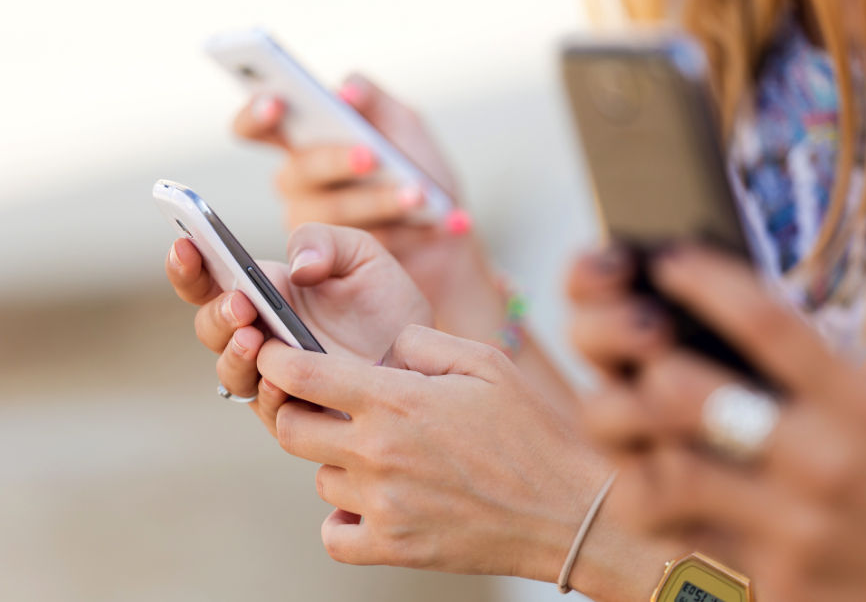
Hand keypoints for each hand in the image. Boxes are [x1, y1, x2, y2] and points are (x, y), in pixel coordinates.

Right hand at [165, 222, 430, 433]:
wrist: (425, 353)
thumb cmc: (385, 299)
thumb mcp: (360, 254)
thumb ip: (322, 242)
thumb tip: (297, 267)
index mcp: (262, 291)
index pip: (208, 279)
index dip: (187, 265)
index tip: (185, 246)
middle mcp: (258, 334)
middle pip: (211, 327)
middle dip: (218, 314)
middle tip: (241, 303)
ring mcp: (273, 375)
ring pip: (230, 372)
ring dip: (235, 355)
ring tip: (255, 337)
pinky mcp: (297, 411)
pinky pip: (268, 408)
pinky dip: (268, 393)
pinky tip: (280, 380)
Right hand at [233, 73, 476, 310]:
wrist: (449, 231)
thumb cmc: (418, 169)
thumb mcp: (402, 124)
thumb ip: (374, 100)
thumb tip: (345, 91)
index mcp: (303, 143)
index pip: (256, 127)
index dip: (256, 114)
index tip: (276, 104)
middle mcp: (299, 185)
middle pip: (300, 170)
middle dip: (337, 160)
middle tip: (371, 156)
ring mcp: (312, 229)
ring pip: (333, 213)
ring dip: (381, 201)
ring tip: (420, 195)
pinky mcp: (340, 265)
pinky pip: (369, 245)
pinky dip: (414, 230)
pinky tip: (448, 222)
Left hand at [253, 324, 611, 580]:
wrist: (567, 511)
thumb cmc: (531, 432)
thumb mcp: (486, 363)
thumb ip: (423, 342)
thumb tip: (384, 346)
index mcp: (396, 400)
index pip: (301, 375)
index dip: (276, 359)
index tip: (275, 356)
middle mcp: (378, 452)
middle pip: (289, 429)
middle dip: (297, 411)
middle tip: (327, 407)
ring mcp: (382, 504)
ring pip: (319, 477)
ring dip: (336, 462)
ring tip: (380, 454)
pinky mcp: (393, 546)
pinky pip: (333, 533)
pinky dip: (342, 516)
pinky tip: (371, 501)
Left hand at [584, 246, 865, 601]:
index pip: (766, 324)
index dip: (706, 281)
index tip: (669, 260)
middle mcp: (824, 466)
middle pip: (689, 396)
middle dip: (646, 361)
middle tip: (635, 344)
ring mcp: (794, 531)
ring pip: (668, 473)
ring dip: (632, 434)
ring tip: (622, 406)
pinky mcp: (772, 583)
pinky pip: (683, 538)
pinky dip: (656, 500)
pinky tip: (643, 470)